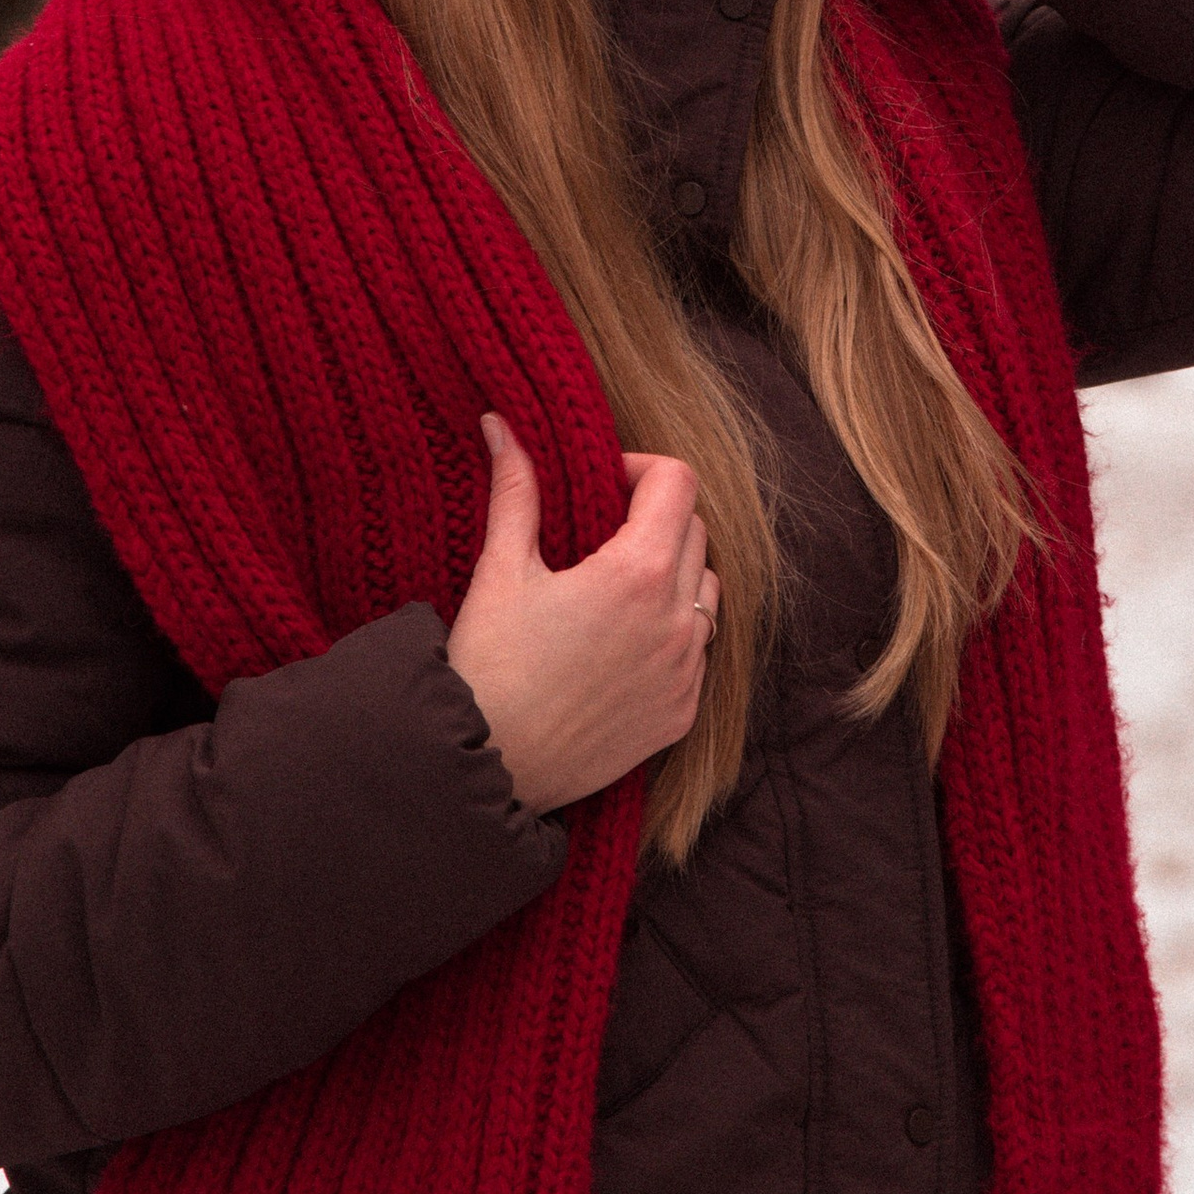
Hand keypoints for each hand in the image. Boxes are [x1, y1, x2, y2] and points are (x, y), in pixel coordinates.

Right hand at [444, 415, 719, 812]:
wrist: (486, 769)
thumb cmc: (486, 667)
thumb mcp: (500, 570)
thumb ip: (516, 491)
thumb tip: (502, 424)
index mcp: (636, 574)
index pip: (677, 483)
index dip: (641, 469)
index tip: (604, 484)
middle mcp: (676, 622)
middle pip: (695, 532)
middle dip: (656, 518)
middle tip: (601, 532)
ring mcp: (686, 672)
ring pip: (708, 593)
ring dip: (675, 575)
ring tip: (616, 587)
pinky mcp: (682, 714)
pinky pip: (699, 652)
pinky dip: (673, 634)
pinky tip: (622, 642)